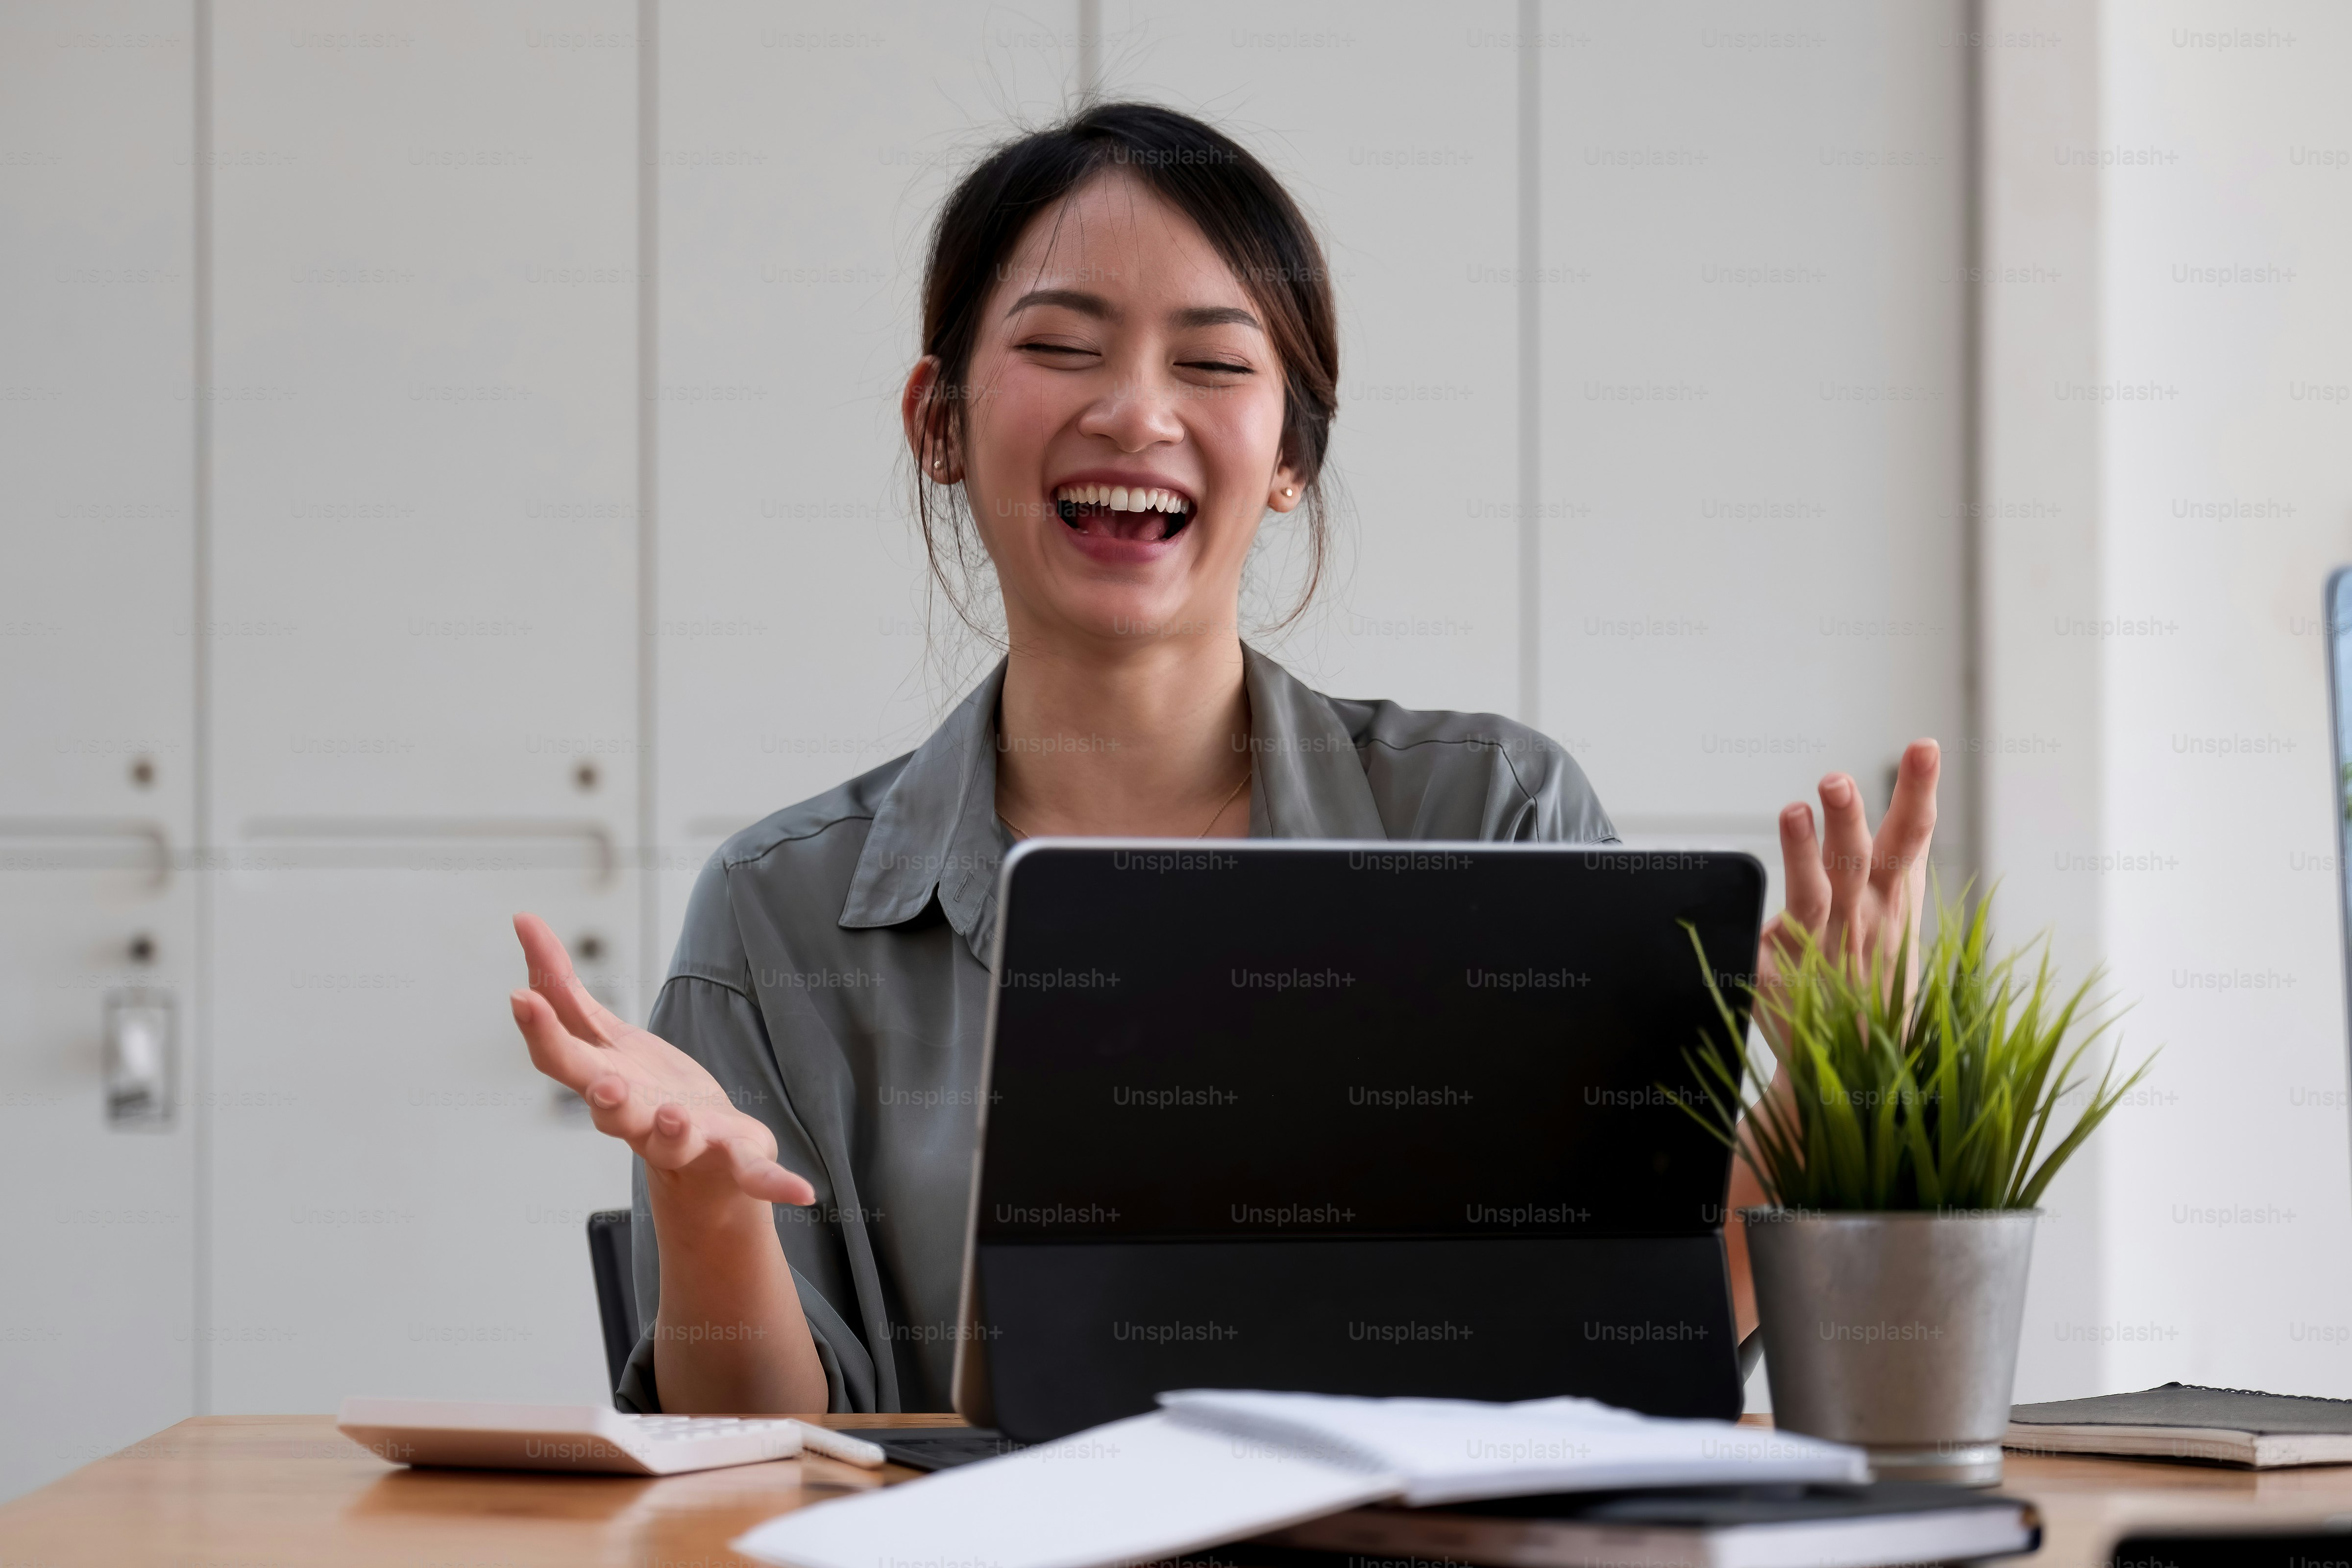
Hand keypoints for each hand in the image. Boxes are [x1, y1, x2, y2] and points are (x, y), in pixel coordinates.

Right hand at [507, 913, 814, 1209]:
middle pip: (613, 1112)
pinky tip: (803, 1191)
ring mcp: (687, 1143)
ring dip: (672, 1132)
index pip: (563, 1060)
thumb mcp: (606, 1036)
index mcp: (606, 1085)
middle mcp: (639, 1119)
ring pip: (673, 1142)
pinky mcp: (735, 1157)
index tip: (521, 999)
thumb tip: (522, 919)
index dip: (540, 1030)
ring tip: (677, 1116)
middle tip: (604, 1086)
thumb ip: (562, 985)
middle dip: (607, 1101)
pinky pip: (754, 1175)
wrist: (697, 1162)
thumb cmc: (644, 1092)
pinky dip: (774, 1183)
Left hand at [1757, 739, 1940, 1025]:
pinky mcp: (1781, 978)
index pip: (1911, 837)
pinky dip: (1758, 937)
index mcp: (1893, 902)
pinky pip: (1763, 953)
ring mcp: (1822, 951)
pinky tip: (1746, 913)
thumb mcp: (1895, 914)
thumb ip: (1893, 856)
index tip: (1923, 746)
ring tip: (1794, 810)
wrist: (1854, 1068)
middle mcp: (1862, 922)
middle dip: (1848, 820)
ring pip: (1815, 896)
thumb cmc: (1871, 977)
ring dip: (1804, 854)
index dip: (1919, 792)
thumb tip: (1901, 787)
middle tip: (1834, 780)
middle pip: (1857, 861)